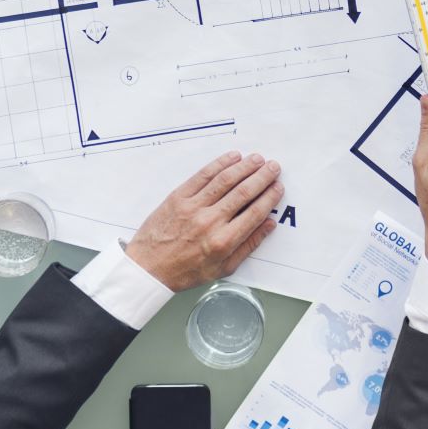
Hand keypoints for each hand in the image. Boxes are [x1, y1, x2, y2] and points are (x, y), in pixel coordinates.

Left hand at [126, 151, 285, 291]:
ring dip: (244, 167)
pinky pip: (203, 175)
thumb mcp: (223, 268)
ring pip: (225, 180)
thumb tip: (268, 224)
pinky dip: (220, 164)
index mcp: (223, 242)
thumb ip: (248, 245)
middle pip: (243, 192)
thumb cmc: (185, 271)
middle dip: (262, 177)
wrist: (149, 267)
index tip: (278, 187)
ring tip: (257, 159)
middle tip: (273, 167)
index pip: (254, 212)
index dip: (270, 197)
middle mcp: (210, 222)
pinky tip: (232, 158)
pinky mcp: (178, 197)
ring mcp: (193, 207)